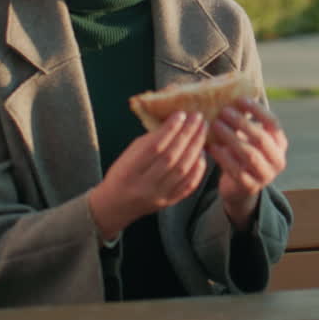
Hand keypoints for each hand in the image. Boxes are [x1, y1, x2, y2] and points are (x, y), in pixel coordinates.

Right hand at [89, 111, 207, 241]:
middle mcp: (144, 185)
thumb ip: (150, 140)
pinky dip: (198, 168)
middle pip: (171, 157)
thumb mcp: (129, 154)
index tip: (181, 114)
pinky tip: (202, 152)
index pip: (154, 147)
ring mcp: (158, 196)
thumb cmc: (122, 173)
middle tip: (197, 118)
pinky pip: (188, 185)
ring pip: (182, 170)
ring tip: (201, 131)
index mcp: (129, 170)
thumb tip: (174, 123)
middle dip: (187, 135)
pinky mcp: (169, 202)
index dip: (169, 129)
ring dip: (195, 148)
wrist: (116, 205)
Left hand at [208, 98, 287, 230]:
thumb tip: (229, 93)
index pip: (273, 123)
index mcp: (280, 144)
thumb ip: (245, 121)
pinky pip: (236, 170)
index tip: (240, 99)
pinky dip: (223, 157)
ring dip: (231, 138)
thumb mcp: (248, 138)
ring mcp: (265, 176)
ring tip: (215, 125)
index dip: (257, 110)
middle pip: (261, 138)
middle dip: (242, 123)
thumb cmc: (242, 154)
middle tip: (224, 112)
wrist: (240, 189)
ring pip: (249, 154)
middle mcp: (277, 160)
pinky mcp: (250, 187)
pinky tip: (211, 147)